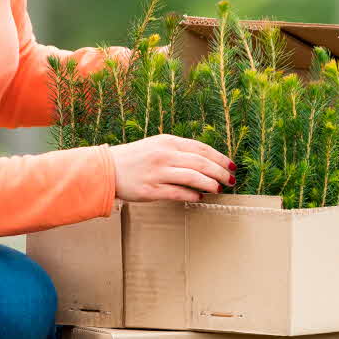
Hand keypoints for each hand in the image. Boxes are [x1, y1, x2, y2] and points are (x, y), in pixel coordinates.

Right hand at [110, 135, 233, 202]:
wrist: (106, 169)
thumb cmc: (134, 158)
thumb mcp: (156, 145)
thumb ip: (178, 150)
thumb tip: (204, 160)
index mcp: (168, 142)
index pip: (201, 148)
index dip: (220, 157)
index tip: (232, 166)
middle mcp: (164, 155)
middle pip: (201, 163)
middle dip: (220, 172)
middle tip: (232, 180)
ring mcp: (158, 172)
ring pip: (193, 177)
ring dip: (210, 184)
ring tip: (219, 189)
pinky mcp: (151, 190)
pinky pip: (178, 193)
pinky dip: (192, 195)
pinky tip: (200, 197)